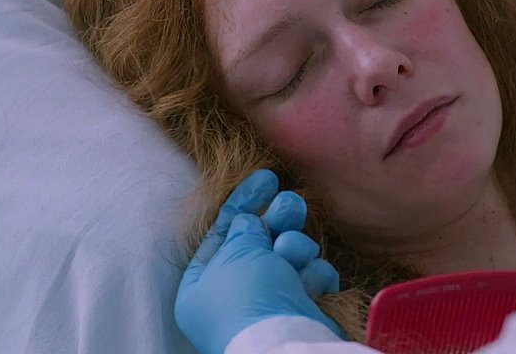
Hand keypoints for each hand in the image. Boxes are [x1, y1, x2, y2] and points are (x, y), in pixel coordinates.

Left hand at [175, 169, 344, 353]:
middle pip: (259, 241)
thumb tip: (250, 220)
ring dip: (295, 248)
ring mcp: (269, 303)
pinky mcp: (300, 310)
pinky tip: (311, 282)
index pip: (221, 233)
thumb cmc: (249, 297)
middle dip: (278, 220)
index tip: (265, 178)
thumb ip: (243, 227)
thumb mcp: (237, 251)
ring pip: (289, 255)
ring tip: (294, 254)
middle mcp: (234, 295)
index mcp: (202, 285)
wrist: (284, 342)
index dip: (243, 201)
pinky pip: (309, 277)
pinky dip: (313, 276)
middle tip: (290, 205)